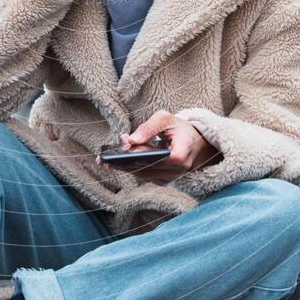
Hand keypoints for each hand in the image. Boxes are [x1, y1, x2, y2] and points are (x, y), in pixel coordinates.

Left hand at [95, 110, 223, 185]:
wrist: (194, 143)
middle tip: (105, 157)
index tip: (125, 147)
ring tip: (105, 160)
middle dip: (125, 161)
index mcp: (182, 154)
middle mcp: (177, 171)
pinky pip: (144, 176)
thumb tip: (130, 140)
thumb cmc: (179, 128)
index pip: (159, 157)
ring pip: (143, 174)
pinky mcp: (163, 181)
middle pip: (147, 168)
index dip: (141, 154)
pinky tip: (116, 163)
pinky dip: (131, 169)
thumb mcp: (166, 119)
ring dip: (124, 166)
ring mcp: (170, 178)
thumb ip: (148, 128)